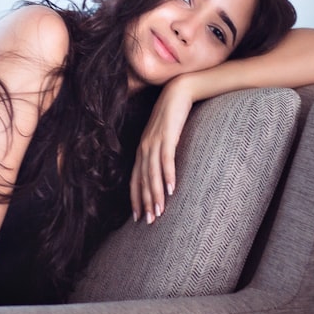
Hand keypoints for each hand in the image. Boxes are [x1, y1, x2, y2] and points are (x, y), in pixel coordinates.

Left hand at [130, 76, 194, 223]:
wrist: (178, 92)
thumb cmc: (172, 116)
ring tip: (160, 211)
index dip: (136, 198)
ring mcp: (154, 142)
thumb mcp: (163, 136)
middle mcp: (144, 147)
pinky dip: (168, 175)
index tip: (138, 216)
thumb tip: (163, 169)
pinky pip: (166, 160)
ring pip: (152, 173)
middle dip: (145, 202)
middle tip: (149, 221)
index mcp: (142, 149)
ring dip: (155, 194)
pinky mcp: (167, 136)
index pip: (135, 178)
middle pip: (142, 180)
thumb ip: (160, 151)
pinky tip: (171, 189)